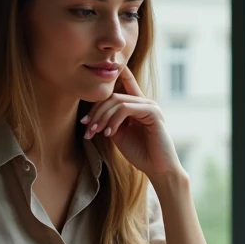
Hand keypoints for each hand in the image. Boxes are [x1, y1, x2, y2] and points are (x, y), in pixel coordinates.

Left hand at [81, 66, 181, 180]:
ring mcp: (150, 105)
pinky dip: (113, 120)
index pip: (127, 82)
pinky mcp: (153, 112)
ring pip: (117, 101)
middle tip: (86, 127)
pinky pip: (126, 109)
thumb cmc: (139, 153)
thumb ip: (110, 120)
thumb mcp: (119, 134)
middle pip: (113, 96)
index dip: (115, 75)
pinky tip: (109, 133)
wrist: (157, 169)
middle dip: (96, 111)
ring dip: (102, 117)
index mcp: (138, 105)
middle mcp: (145, 102)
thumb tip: (94, 113)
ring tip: (94, 132)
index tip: (97, 78)